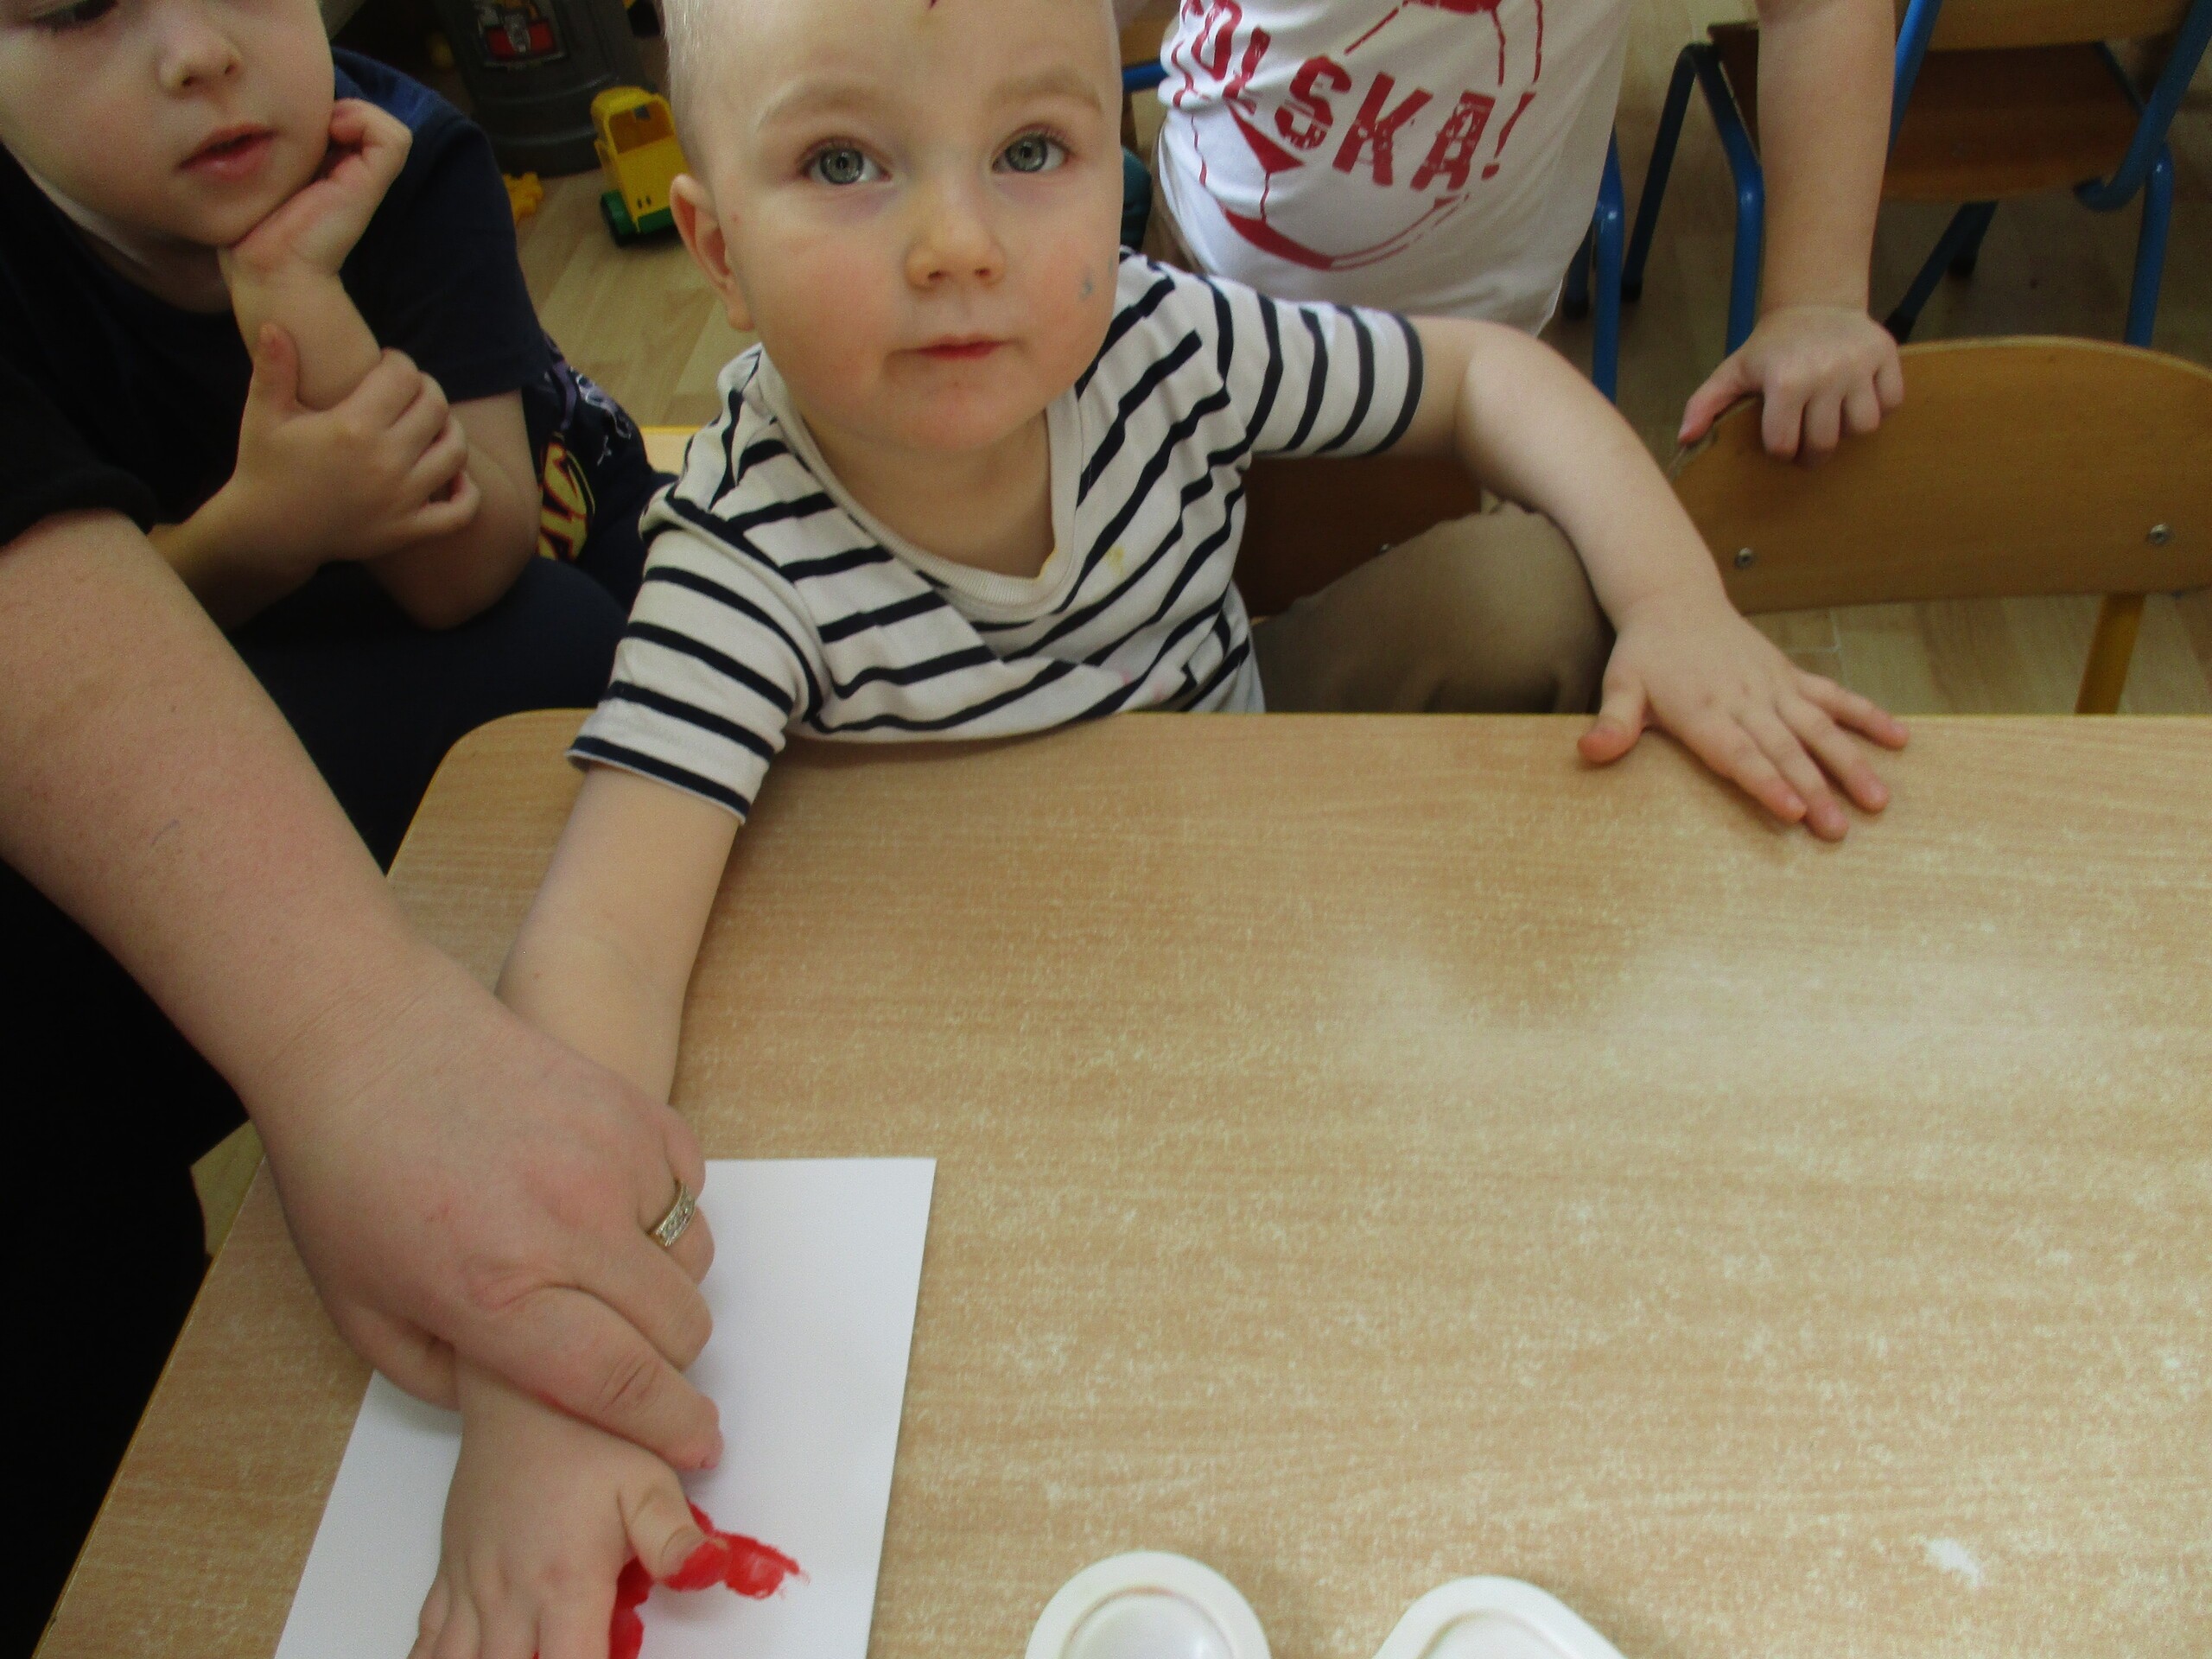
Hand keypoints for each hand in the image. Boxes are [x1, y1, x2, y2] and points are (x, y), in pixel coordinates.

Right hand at [202, 323, 478, 575]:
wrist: (269, 531)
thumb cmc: (266, 466)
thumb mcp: (263, 415)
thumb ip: (272, 368)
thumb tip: (274, 323)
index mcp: (352, 427)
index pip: (404, 376)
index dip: (399, 362)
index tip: (387, 363)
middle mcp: (385, 461)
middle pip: (435, 407)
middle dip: (426, 389)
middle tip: (409, 389)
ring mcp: (402, 499)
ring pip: (455, 451)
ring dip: (450, 430)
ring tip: (429, 423)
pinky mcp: (409, 530)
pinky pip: (460, 511)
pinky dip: (467, 491)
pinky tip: (452, 474)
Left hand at [222, 99, 411, 285]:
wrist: (270, 269)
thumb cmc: (253, 229)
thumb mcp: (254, 178)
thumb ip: (267, 153)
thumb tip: (276, 118)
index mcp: (326, 174)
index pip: (339, 121)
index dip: (317, 110)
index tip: (289, 122)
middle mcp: (350, 175)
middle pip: (361, 119)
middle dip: (330, 108)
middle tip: (303, 123)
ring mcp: (365, 181)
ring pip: (384, 126)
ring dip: (354, 112)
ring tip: (323, 129)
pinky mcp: (370, 184)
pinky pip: (392, 137)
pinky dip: (366, 121)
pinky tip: (333, 133)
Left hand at [255, 950, 723, 1468]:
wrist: (365, 1036)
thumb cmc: (350, 1172)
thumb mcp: (361, 1310)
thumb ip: (446, 1380)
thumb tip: (527, 1398)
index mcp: (493, 1290)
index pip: (622, 1383)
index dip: (669, 1426)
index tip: (695, 1446)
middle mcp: (567, 1225)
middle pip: (678, 1328)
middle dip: (667, 1361)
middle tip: (627, 1351)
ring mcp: (610, 1157)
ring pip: (695, 1259)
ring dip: (665, 1283)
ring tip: (601, 1267)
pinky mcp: (634, 1107)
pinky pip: (689, 1187)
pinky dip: (664, 1209)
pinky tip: (604, 1201)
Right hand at [414, 1365, 710, 1658]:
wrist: (519, 1387)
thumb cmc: (585, 1431)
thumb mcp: (648, 1479)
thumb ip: (675, 1539)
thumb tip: (711, 1572)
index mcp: (565, 1585)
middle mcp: (509, 1598)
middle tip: (569, 1657)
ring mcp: (472, 1588)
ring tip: (521, 1657)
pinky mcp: (449, 1573)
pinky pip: (426, 1640)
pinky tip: (468, 1657)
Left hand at [1578, 583, 1907, 839]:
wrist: (1674, 601)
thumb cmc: (1646, 654)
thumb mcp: (1620, 686)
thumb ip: (1612, 722)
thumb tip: (1589, 752)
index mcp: (1704, 710)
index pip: (1739, 753)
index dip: (1766, 781)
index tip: (1792, 809)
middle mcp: (1745, 699)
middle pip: (1785, 748)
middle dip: (1815, 788)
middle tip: (1839, 828)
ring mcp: (1774, 687)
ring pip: (1819, 726)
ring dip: (1850, 762)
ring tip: (1878, 798)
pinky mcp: (1791, 677)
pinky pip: (1834, 696)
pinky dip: (1867, 715)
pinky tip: (1898, 739)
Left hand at [1678, 304, 1903, 460]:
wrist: (1813, 303)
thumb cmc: (1771, 347)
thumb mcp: (1733, 371)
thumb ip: (1705, 404)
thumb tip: (1685, 439)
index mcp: (1784, 381)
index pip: (1784, 445)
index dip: (1782, 451)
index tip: (1782, 442)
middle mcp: (1824, 373)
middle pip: (1825, 442)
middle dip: (1813, 452)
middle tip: (1808, 443)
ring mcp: (1859, 364)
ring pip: (1864, 426)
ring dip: (1849, 430)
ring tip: (1835, 418)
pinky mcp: (1886, 355)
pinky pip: (1892, 402)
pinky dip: (1880, 407)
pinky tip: (1859, 400)